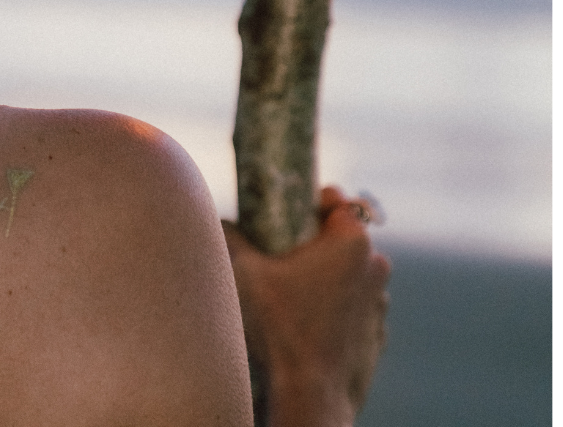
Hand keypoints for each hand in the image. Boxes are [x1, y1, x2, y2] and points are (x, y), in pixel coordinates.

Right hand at [222, 186, 389, 426]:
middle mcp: (375, 268)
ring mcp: (379, 306)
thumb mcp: (243, 271)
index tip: (288, 212)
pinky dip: (336, 310)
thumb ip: (231, 235)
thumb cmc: (278, 329)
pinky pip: (355, 310)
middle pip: (344, 239)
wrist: (308, 398)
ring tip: (293, 294)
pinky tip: (307, 323)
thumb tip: (221, 221)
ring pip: (352, 276)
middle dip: (317, 243)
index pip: (336, 201)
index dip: (311, 201)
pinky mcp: (377, 338)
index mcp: (351, 242)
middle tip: (283, 255)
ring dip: (329, 278)